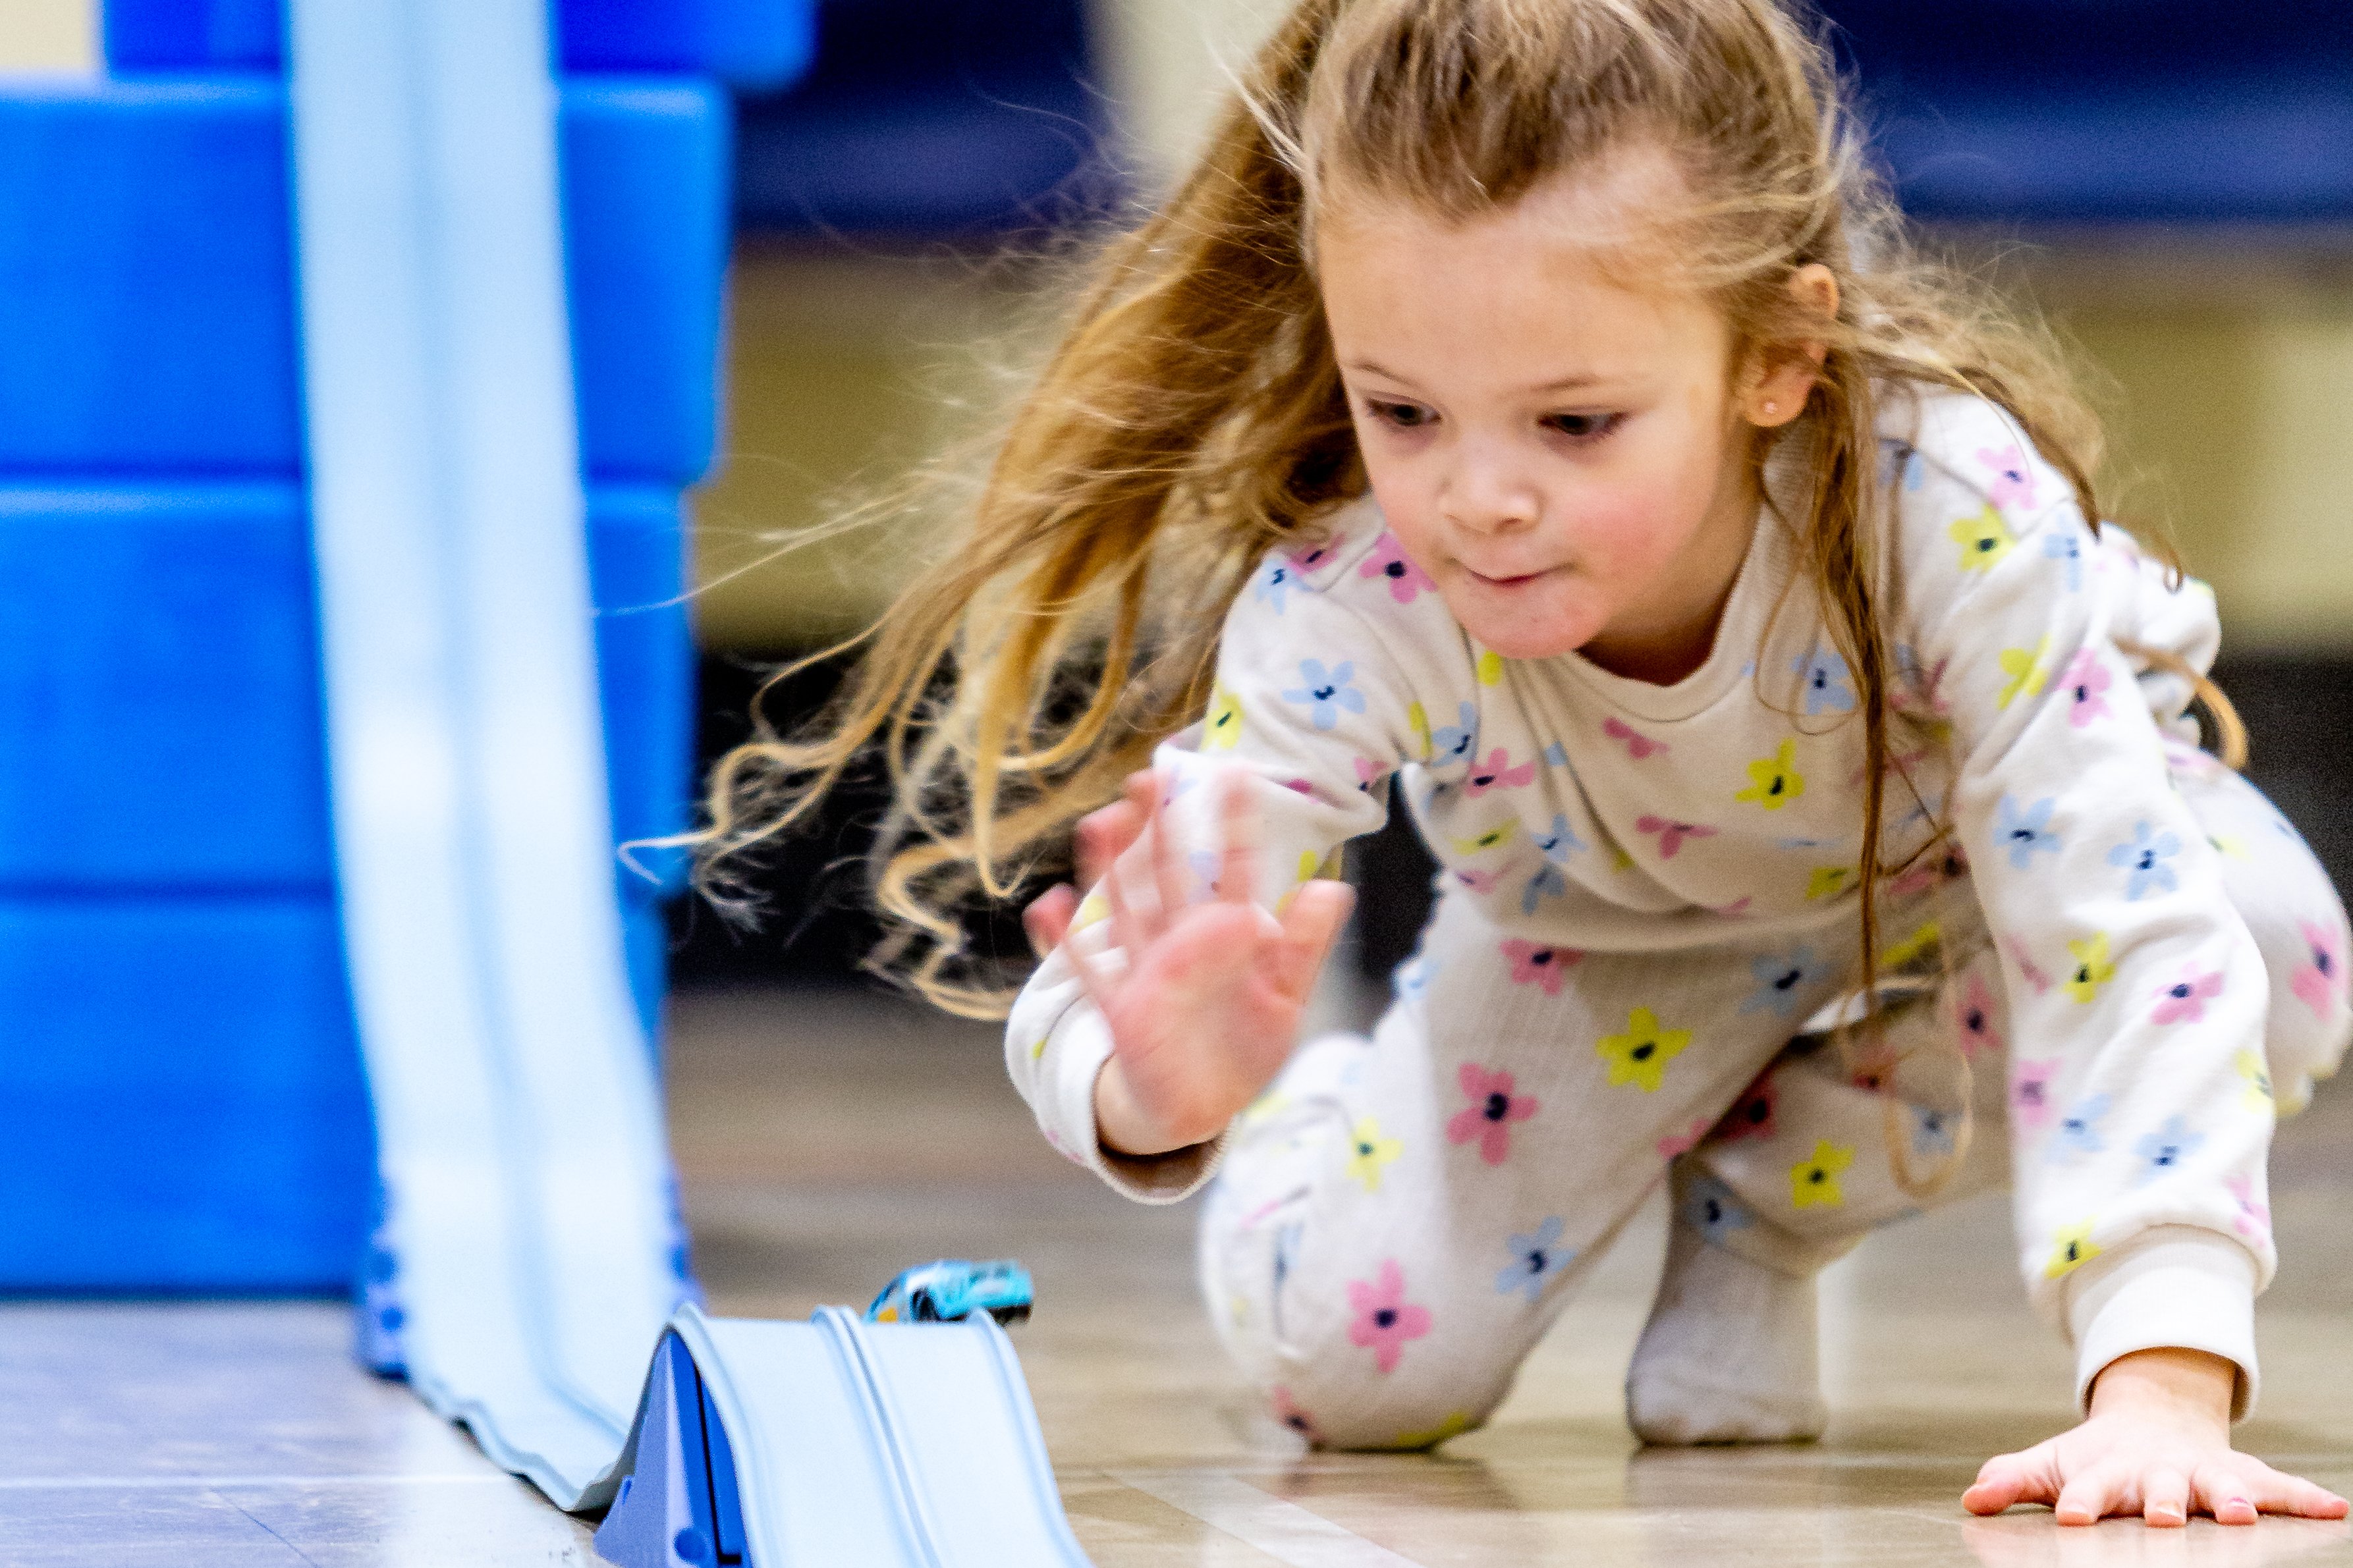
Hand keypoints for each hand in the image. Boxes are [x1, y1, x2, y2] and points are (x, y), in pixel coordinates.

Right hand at [1025, 768, 1352, 1156]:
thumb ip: (1304, 944)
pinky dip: (1068, 940)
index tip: (1234, 773)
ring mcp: (1148, 972)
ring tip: (1101, 823)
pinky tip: (1049, 904)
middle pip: (1170, 875)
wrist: (1203, 1106)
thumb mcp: (1286, 996)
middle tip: (1150, 775)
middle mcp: (1183, 942)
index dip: (1234, 825)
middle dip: (1160, 828)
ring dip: (1111, 869)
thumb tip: (1333, 887)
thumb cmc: (1245, 1045)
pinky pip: (1091, 970)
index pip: (1233, 870)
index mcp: (1229, 934)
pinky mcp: (1122, 1009)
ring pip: (1127, 909)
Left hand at [1963, 1348, 2349, 1526]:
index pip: (2087, 1491)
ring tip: (2239, 1514)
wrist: (2151, 1422)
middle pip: (2158, 1491)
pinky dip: (2307, 1498)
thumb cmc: (2096, 1459)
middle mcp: (2157, 1475)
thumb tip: (1971, 1499)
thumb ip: (2014, 1481)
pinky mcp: (2241, 1477)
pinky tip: (2334, 1509)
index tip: (2069, 1516)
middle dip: (2160, 1504)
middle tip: (2162, 1519)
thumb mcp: (2051, 1466)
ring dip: (2230, 1500)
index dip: (2077, 1502)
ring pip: (2218, 1487)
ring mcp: (2201, 1474)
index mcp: (2108, 1474)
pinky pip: (2279, 1488)